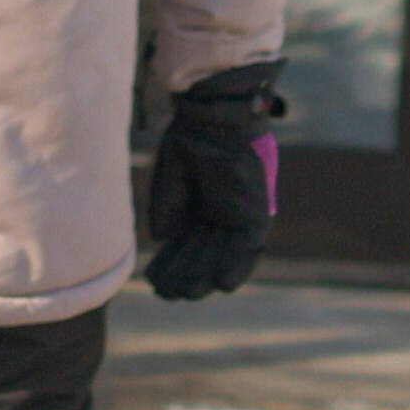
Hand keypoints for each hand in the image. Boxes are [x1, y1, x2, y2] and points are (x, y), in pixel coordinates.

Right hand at [146, 66, 284, 302]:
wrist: (211, 118)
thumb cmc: (190, 141)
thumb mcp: (171, 181)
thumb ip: (166, 211)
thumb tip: (163, 239)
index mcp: (198, 211)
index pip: (183, 248)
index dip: (169, 267)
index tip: (153, 280)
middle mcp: (218, 219)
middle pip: (201, 259)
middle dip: (184, 277)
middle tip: (166, 291)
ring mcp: (237, 219)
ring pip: (222, 259)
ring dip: (205, 278)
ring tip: (186, 292)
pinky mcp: (256, 217)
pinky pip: (248, 249)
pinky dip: (236, 267)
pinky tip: (220, 283)